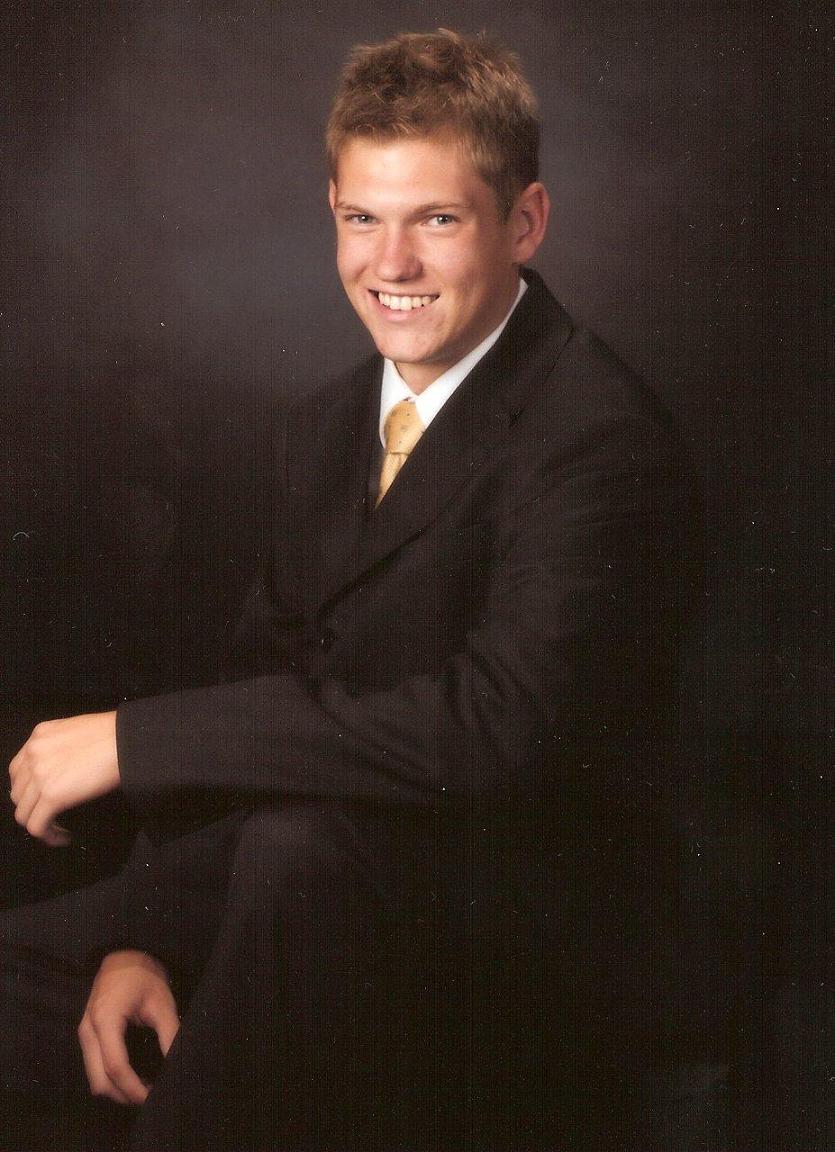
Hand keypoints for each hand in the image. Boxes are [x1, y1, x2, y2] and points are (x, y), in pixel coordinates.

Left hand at [9, 711, 119, 844]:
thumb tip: (63, 769)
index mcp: (39, 735)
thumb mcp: (77, 731)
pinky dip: (49, 836)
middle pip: (18, 793)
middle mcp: (33, 753)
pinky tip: (63, 837)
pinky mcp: (52, 795)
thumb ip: (60, 748)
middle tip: (52, 815)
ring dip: (39, 823)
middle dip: (33, 807)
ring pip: (23, 813)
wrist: (128, 740)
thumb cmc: (115, 734)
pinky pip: (37, 825)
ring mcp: (39, 774)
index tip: (43, 799)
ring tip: (58, 828)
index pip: (19, 770)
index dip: (28, 789)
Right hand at [78, 950, 179, 1104]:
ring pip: (94, 1078)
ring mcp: (84, 1033)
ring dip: (117, 1090)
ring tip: (145, 1089)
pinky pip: (95, 1067)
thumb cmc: (143, 975)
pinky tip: (133, 1077)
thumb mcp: (162, 1002)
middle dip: (125, 1095)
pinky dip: (111, 1079)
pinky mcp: (87, 1035)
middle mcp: (88, 1030)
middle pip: (100, 1080)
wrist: (123, 954)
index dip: (134, 1088)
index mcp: (105, 1019)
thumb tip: (179, 1064)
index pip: (116, 1066)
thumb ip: (170, 1034)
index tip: (154, 1097)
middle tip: (152, 1097)